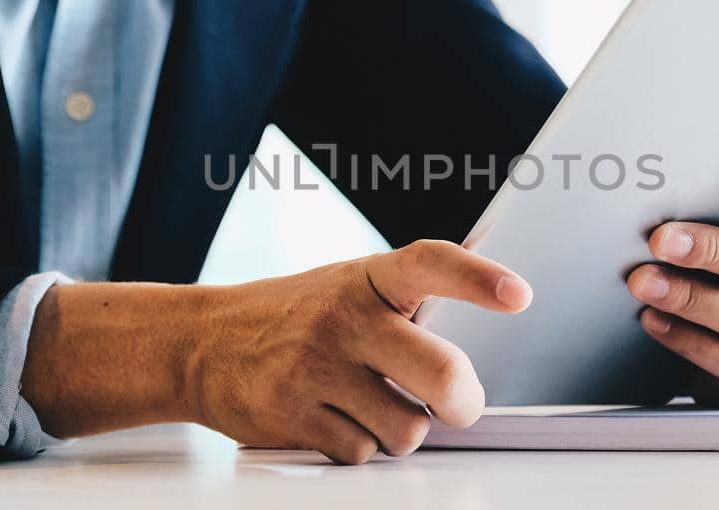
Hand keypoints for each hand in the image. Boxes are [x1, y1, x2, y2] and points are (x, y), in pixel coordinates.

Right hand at [21, 240, 531, 464]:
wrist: (199, 343)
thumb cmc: (294, 316)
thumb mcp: (350, 285)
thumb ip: (410, 296)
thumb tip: (496, 281)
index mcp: (367, 279)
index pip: (430, 264)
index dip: (477, 278)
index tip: (519, 295)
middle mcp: (342, 318)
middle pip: (439, 374)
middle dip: (463, 403)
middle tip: (459, 406)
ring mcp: (313, 368)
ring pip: (405, 430)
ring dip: (399, 430)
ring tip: (369, 404)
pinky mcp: (290, 416)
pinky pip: (359, 454)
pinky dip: (355, 446)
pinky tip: (330, 418)